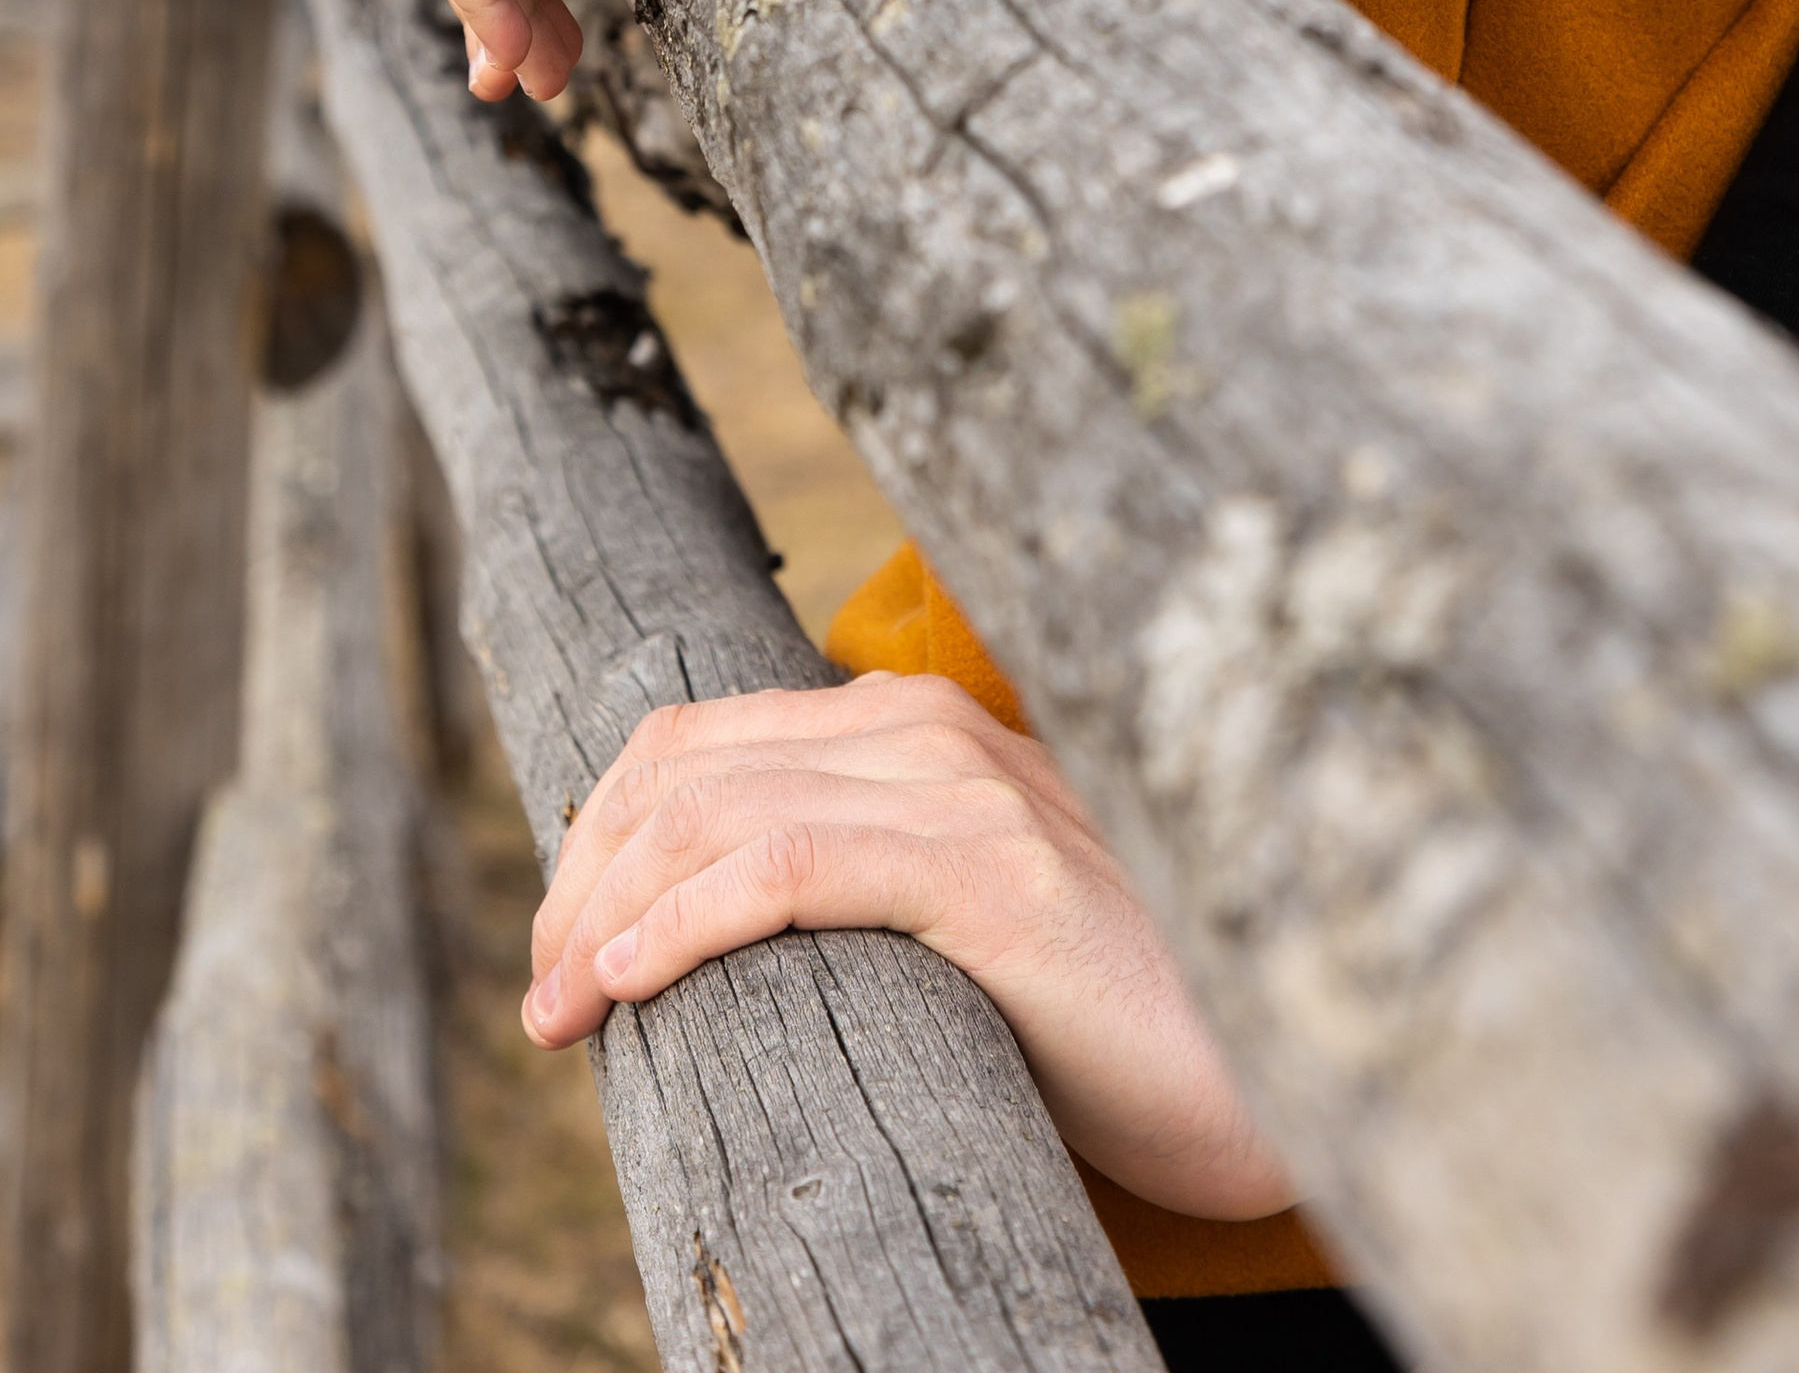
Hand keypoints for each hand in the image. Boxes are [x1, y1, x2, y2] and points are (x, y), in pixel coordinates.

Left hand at [521, 674, 1294, 1222]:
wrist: (1256, 1070)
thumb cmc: (1103, 1023)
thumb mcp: (954, 929)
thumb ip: (861, 886)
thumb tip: (699, 936)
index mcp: (918, 729)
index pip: (700, 740)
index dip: (600, 836)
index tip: (558, 949)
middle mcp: (931, 732)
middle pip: (685, 769)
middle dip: (582, 879)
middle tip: (541, 995)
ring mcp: (963, 792)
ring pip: (716, 814)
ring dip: (605, 914)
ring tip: (559, 1010)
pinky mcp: (985, 874)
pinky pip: (786, 871)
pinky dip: (681, 921)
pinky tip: (629, 982)